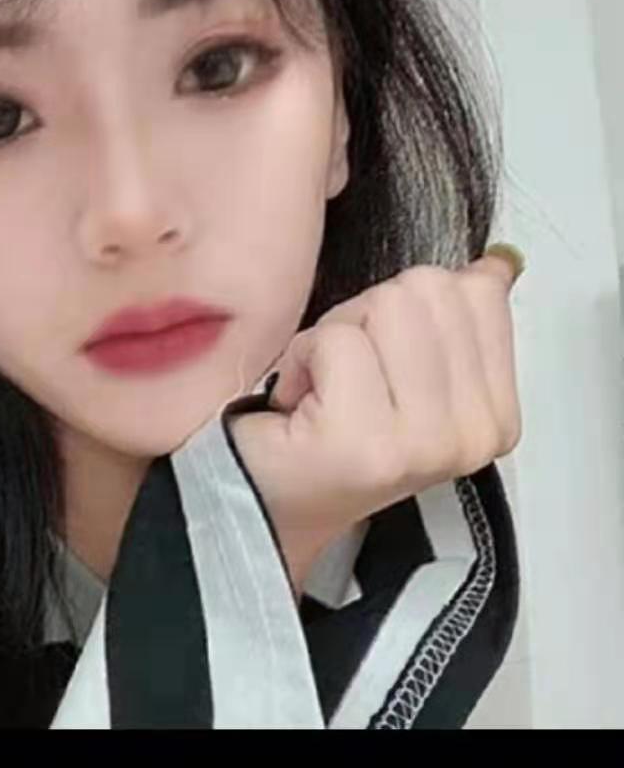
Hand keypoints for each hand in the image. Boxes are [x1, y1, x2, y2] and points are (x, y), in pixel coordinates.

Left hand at [231, 247, 523, 597]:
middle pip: (425, 290)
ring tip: (325, 386)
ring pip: (383, 308)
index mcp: (496, 412)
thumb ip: (455, 314)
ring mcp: (424, 442)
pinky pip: (337, 341)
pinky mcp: (365, 442)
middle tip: (344, 373)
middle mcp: (473, 433)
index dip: (407, 304)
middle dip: (368, 314)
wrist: (271, 503)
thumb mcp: (410, 365)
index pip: (475, 291)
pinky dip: (302, 357)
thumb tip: (496, 264)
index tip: (383, 359)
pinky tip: (300, 402)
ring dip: (333, 334)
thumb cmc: (331, 425)